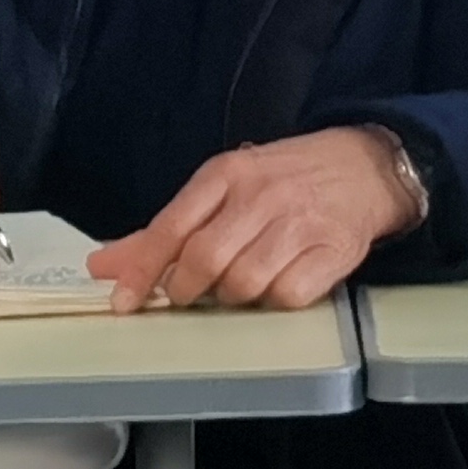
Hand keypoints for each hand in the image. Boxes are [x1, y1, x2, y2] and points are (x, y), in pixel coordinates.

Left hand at [89, 126, 422, 311]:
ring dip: (233, 297)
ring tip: (240, 283)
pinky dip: (276, 300)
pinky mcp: (334, 251)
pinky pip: (288, 296)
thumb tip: (103, 267)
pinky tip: (279, 284)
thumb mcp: (221, 189)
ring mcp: (300, 223)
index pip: (172, 226)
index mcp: (226, 173)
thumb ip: (163, 231)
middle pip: (205, 259)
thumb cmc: (282, 180)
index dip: (143, 269)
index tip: (123, 302)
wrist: (364, 167)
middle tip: (190, 295)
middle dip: (187, 289)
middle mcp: (262, 195)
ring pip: (244, 283)